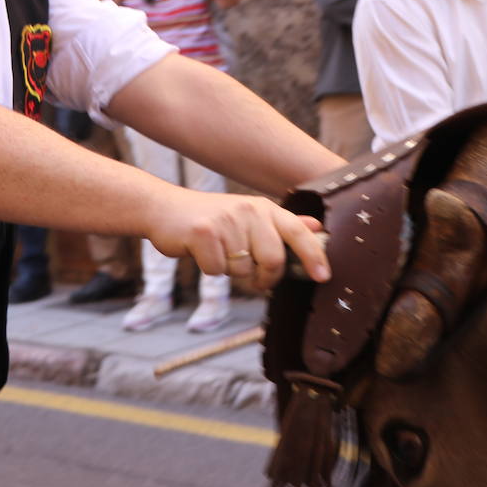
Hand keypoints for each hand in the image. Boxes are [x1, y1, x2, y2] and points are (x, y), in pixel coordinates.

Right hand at [145, 190, 329, 291]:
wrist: (164, 208)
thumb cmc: (211, 218)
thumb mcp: (250, 215)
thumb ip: (283, 225)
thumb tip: (316, 228)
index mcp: (264, 208)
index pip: (298, 233)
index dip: (314, 256)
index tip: (323, 277)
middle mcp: (248, 210)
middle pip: (273, 260)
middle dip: (265, 277)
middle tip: (255, 278)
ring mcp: (226, 221)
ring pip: (242, 270)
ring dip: (231, 271)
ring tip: (218, 251)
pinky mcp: (203, 233)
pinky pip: (217, 271)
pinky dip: (209, 268)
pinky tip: (201, 252)